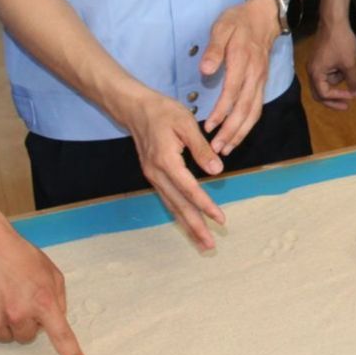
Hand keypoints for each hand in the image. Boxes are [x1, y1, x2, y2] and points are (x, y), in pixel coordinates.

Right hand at [0, 221, 88, 354]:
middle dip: (27, 321)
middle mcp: (20, 314)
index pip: (61, 335)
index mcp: (43, 300)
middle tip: (20, 296)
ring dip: (8, 322)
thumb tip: (57, 322)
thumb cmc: (20, 256)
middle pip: (28, 337)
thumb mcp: (50, 272)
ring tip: (3, 295)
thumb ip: (58, 298)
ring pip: (8, 337)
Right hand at [124, 91, 226, 249]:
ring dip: (187, 225)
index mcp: (166, 160)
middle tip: (210, 245)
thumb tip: (217, 171)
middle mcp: (157, 173)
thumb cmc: (163, 111)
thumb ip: (201, 148)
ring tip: (202, 242)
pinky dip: (179, 213)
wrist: (135, 108)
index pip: (189, 189)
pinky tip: (187, 222)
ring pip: (172, 206)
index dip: (205, 205)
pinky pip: (167, 199)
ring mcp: (152, 176)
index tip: (220, 219)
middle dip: (195, 226)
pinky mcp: (153, 175)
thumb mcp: (186, 123)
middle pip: (178, 205)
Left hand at [198, 0, 280, 154]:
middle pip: (245, 109)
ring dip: (240, 133)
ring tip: (226, 149)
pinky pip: (257, 109)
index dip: (221, 112)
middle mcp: (255, 75)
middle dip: (231, 131)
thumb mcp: (222, 27)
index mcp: (242, 61)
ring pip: (253, 112)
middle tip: (216, 149)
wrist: (264, 16)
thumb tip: (205, 70)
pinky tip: (238, 135)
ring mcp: (261, 81)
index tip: (208, 127)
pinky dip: (248, 125)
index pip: (232, 92)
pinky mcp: (263, 84)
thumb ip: (214, 49)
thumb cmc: (238, 21)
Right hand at [306, 19, 355, 110]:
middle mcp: (311, 70)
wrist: (334, 20)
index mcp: (315, 73)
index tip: (353, 96)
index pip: (324, 94)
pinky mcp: (319, 58)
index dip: (339, 97)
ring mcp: (314, 64)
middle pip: (319, 93)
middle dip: (334, 99)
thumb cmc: (340, 42)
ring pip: (325, 82)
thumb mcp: (349, 64)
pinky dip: (336, 74)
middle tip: (347, 105)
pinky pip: (326, 73)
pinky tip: (346, 65)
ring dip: (337, 83)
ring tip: (350, 72)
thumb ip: (353, 81)